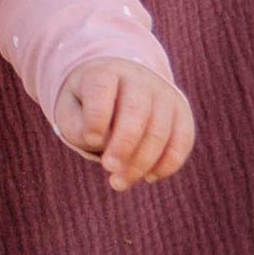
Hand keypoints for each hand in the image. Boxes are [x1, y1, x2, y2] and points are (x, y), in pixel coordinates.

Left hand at [55, 60, 194, 191]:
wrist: (118, 86)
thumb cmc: (86, 105)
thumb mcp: (70, 111)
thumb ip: (78, 127)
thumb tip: (105, 144)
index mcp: (104, 72)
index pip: (102, 88)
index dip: (97, 116)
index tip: (91, 139)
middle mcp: (137, 78)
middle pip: (136, 110)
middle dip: (124, 144)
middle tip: (108, 168)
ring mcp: (163, 93)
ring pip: (160, 129)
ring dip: (141, 163)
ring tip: (119, 182)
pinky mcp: (180, 111)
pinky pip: (183, 139)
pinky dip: (168, 163)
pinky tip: (149, 177)